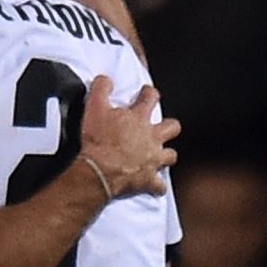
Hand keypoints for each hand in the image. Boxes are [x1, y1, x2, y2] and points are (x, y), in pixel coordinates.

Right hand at [77, 76, 178, 197]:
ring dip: (166, 156)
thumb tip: (106, 78)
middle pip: (172, 127)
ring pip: (170, 156)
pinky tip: (154, 187)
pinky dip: (156, 186)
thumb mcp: (93, 108)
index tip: (147, 92)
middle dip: (168, 126)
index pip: (150, 98)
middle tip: (160, 127)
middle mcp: (151, 137)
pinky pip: (158, 186)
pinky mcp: (148, 180)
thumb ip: (101, 89)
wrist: (99, 169)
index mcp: (139, 118)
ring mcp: (153, 159)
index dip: (149, 93)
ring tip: (159, 157)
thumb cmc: (98, 140)